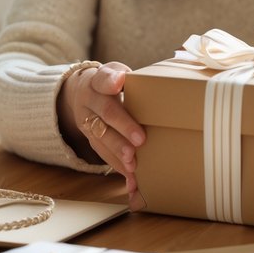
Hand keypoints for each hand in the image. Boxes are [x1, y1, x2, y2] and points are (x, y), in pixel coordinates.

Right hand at [58, 62, 146, 207]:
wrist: (84, 92)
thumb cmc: (114, 83)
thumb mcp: (120, 73)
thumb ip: (137, 80)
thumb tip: (169, 86)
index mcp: (99, 80)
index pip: (104, 78)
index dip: (111, 80)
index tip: (119, 82)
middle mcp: (90, 100)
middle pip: (106, 112)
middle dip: (123, 126)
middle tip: (140, 140)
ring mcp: (86, 120)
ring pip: (101, 137)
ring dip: (118, 152)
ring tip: (133, 165)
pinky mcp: (90, 139)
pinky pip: (102, 153)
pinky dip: (117, 166)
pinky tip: (131, 179)